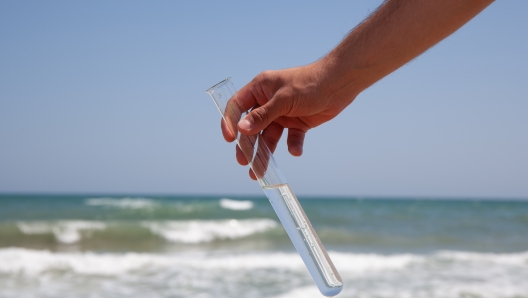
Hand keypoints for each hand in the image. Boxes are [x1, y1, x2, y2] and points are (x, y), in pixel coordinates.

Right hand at [221, 62, 357, 178]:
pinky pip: (291, 138)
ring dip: (265, 152)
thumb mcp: (283, 100)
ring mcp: (283, 114)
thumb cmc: (309, 83)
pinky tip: (296, 151)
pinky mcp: (298, 123)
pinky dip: (293, 146)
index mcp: (260, 89)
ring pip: (269, 136)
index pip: (237, 106)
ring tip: (260, 171)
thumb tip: (241, 129)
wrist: (339, 83)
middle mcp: (268, 102)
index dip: (229, 122)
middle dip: (247, 145)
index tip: (229, 139)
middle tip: (243, 162)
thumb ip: (262, 116)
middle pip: (252, 127)